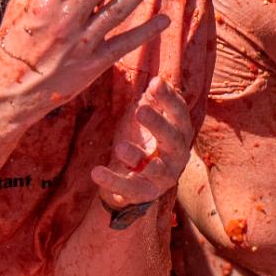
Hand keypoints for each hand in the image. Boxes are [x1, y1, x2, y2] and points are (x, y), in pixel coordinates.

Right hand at [0, 0, 172, 115]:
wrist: (10, 92)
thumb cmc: (12, 44)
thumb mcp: (19, 4)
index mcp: (46, 1)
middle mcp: (67, 19)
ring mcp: (82, 42)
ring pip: (119, 9)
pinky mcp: (93, 64)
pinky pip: (124, 44)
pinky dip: (145, 32)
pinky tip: (163, 18)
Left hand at [89, 79, 194, 214]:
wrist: (132, 181)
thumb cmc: (142, 141)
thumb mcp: (144, 118)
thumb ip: (151, 101)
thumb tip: (156, 82)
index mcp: (179, 133)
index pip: (180, 114)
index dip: (169, 99)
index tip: (155, 83)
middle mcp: (177, 156)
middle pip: (173, 140)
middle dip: (158, 124)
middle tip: (140, 110)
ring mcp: (163, 178)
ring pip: (156, 169)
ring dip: (138, 156)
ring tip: (120, 147)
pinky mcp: (145, 194)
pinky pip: (130, 188)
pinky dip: (113, 181)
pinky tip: (96, 172)